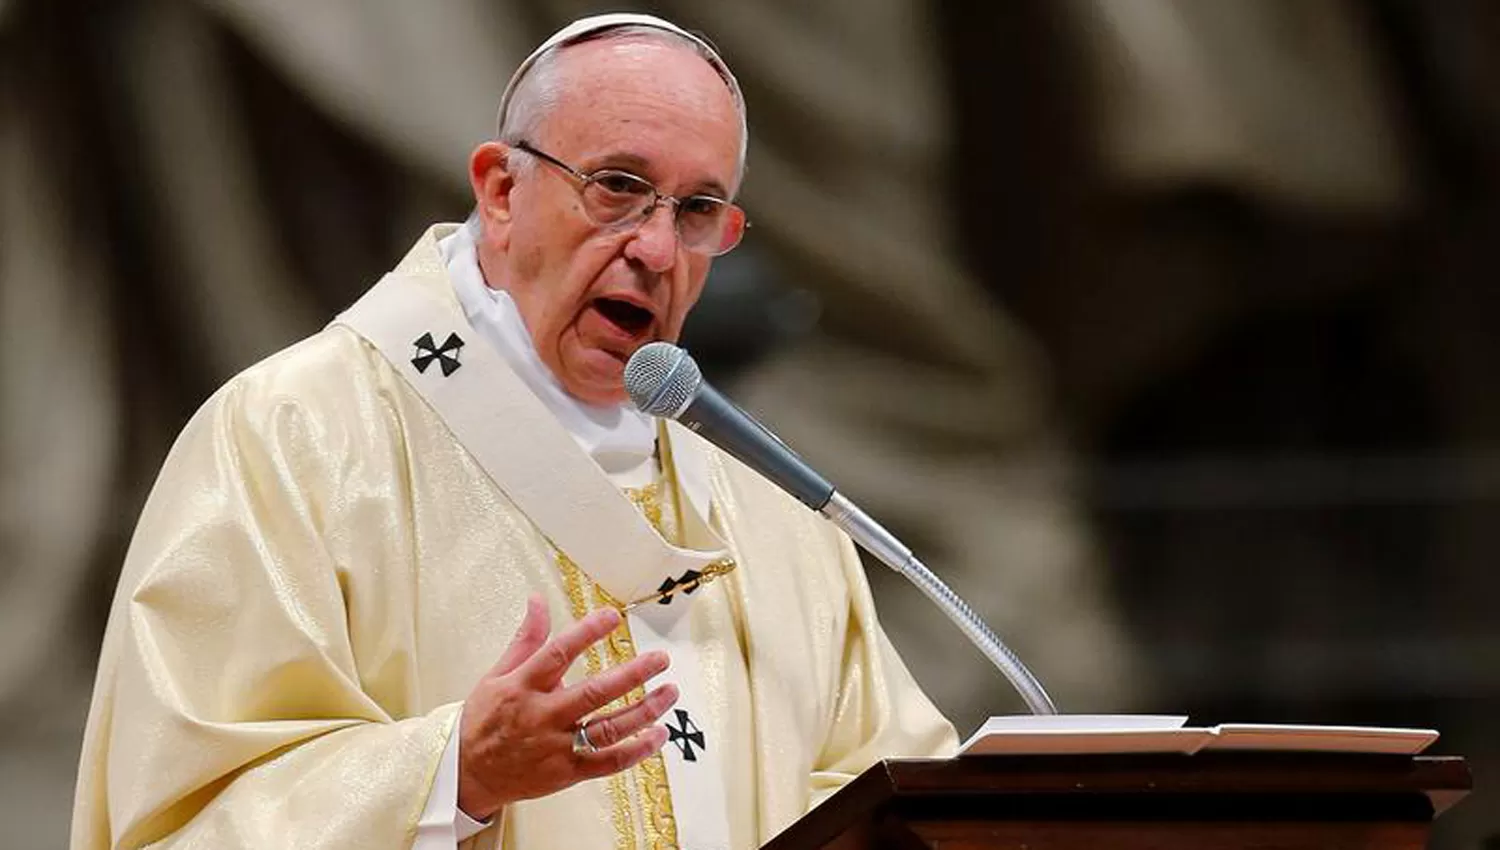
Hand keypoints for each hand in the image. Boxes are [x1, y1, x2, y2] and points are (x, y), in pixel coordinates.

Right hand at [457, 594, 677, 820]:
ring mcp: (556, 747)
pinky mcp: (566, 774)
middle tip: (659, 659)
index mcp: (523, 687)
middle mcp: (542, 716)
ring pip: (608, 728)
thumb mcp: (497, 674)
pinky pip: (607, 763)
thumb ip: (526, 639)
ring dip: (644, 711)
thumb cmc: (483, 721)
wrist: (466, 774)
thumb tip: (538, 601)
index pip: (559, 653)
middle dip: (632, 674)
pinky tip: (658, 734)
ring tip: (669, 692)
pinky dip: (636, 751)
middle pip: (594, 693)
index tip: (613, 616)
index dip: (587, 633)